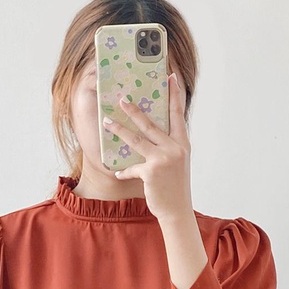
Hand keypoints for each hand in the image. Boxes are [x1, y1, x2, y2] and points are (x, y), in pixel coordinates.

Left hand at [104, 70, 192, 223]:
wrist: (177, 210)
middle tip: (122, 99)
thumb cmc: (174, 186)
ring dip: (119, 130)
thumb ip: (168, 146)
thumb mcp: (177, 162)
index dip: (175, 94)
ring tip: (106, 122)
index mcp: (182, 143)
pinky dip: (124, 171)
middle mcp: (175, 148)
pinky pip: (132, 167)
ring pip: (136, 140)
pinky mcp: (151, 172)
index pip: (178, 114)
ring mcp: (163, 160)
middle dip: (134, 110)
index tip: (171, 77)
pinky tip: (118, 173)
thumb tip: (150, 131)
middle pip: (151, 123)